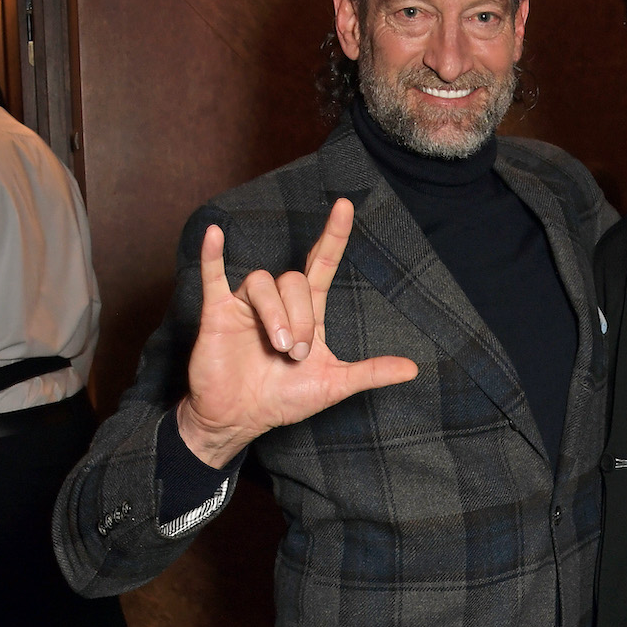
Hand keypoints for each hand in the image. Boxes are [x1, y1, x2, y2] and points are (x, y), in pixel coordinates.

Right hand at [177, 198, 418, 467]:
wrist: (240, 420)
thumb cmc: (283, 399)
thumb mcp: (334, 385)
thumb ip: (371, 372)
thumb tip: (414, 369)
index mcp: (307, 312)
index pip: (321, 263)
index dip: (333, 236)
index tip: (344, 205)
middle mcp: (278, 302)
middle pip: (294, 280)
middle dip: (300, 317)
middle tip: (298, 353)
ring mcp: (247, 306)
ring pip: (263, 281)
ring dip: (276, 315)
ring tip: (280, 348)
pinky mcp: (218, 315)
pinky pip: (213, 276)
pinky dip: (213, 256)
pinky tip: (215, 235)